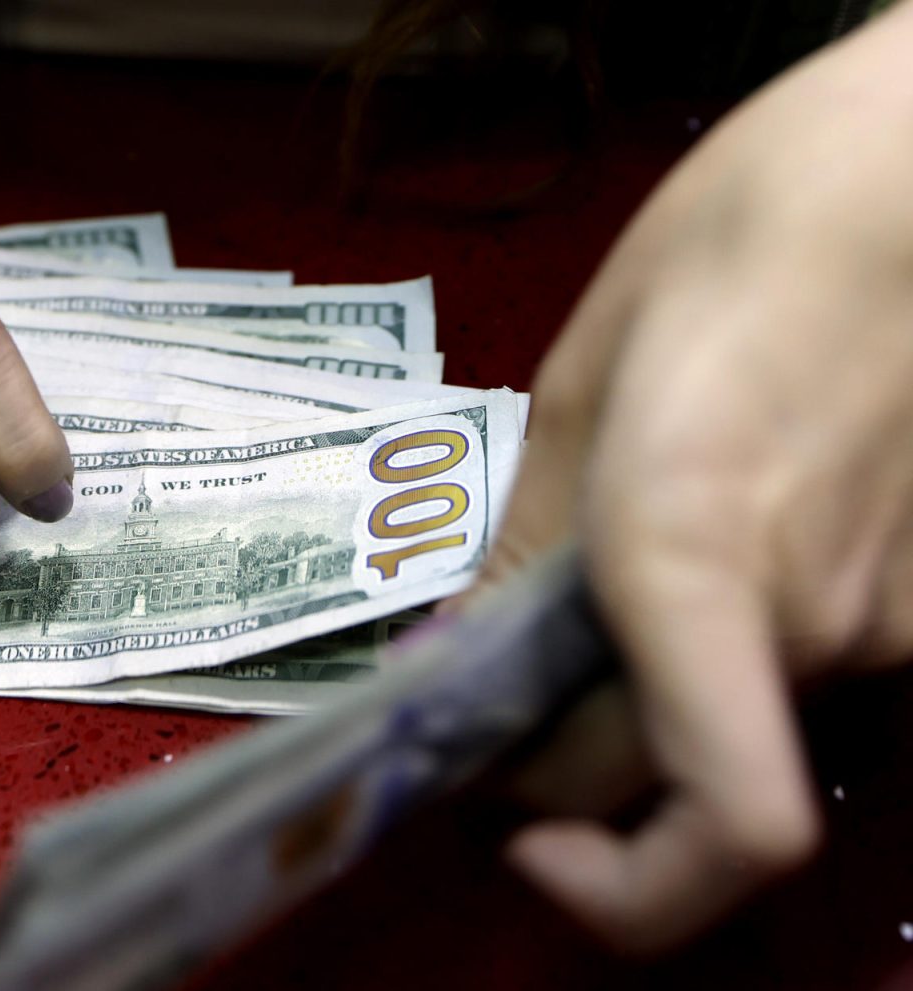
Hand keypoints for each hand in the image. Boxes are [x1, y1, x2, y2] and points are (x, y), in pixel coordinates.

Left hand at [466, 4, 912, 951]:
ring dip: (645, 704)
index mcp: (697, 555)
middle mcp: (814, 622)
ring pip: (734, 729)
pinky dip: (725, 653)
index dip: (602, 880)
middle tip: (500, 687)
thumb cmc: (750, 225)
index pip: (719, 831)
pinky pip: (801, 667)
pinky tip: (698, 551)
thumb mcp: (585, 376)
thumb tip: (453, 654)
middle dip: (570, 773)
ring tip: (589, 594)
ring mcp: (897, 615)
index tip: (506, 821)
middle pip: (676, 789)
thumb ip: (525, 541)